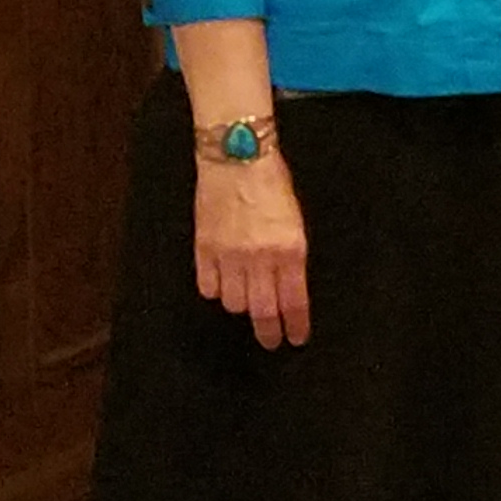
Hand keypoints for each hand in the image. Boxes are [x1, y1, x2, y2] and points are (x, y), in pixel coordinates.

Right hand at [193, 156, 311, 348]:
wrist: (237, 158)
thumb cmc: (273, 184)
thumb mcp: (297, 221)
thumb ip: (292, 256)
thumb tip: (289, 289)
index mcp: (290, 250)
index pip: (294, 301)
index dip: (296, 325)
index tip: (296, 339)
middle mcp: (260, 258)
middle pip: (264, 310)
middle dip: (269, 331)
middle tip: (272, 342)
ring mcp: (228, 255)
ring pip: (234, 302)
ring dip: (243, 307)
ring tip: (248, 303)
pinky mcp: (203, 248)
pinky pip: (208, 286)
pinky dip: (216, 291)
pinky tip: (222, 287)